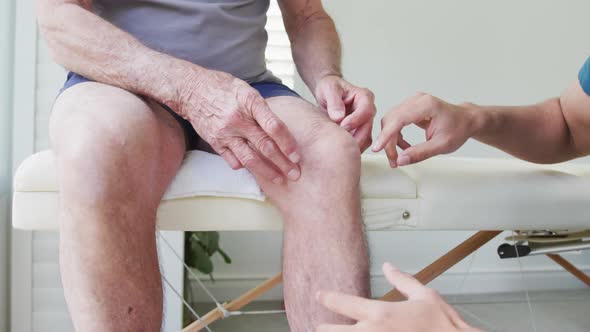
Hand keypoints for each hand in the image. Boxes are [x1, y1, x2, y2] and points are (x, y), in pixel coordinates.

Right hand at [179, 69, 299, 183]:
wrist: (190, 89)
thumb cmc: (223, 87)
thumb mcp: (245, 89)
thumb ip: (262, 108)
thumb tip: (281, 128)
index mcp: (249, 102)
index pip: (273, 126)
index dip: (287, 143)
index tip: (297, 156)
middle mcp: (237, 119)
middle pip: (264, 146)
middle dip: (283, 163)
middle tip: (295, 174)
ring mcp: (225, 133)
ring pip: (249, 158)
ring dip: (267, 172)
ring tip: (280, 180)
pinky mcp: (215, 143)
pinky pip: (233, 161)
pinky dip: (246, 167)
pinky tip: (257, 171)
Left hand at [314, 75, 375, 151]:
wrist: (327, 94)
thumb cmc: (330, 88)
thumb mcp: (329, 89)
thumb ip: (334, 101)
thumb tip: (339, 117)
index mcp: (364, 97)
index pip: (366, 110)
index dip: (355, 120)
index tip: (343, 125)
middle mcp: (369, 110)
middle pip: (367, 127)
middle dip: (354, 136)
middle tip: (340, 142)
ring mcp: (366, 122)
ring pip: (365, 138)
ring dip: (353, 144)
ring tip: (338, 148)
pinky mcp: (360, 131)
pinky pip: (360, 143)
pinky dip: (351, 148)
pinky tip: (340, 149)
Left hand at [316, 263, 479, 331]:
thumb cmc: (444, 327)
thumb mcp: (426, 297)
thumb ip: (403, 281)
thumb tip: (389, 267)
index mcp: (380, 313)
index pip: (342, 303)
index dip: (326, 298)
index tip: (319, 296)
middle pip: (330, 331)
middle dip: (323, 328)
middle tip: (318, 326)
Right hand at [372, 93, 476, 166]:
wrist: (466, 120)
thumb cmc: (458, 129)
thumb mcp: (441, 145)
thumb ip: (420, 153)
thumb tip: (401, 160)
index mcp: (426, 105)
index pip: (399, 119)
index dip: (386, 135)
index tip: (378, 148)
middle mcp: (417, 100)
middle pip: (391, 120)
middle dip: (388, 141)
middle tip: (393, 160)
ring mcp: (413, 102)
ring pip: (390, 120)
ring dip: (390, 139)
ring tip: (397, 155)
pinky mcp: (410, 107)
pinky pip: (395, 120)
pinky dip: (395, 134)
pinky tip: (403, 145)